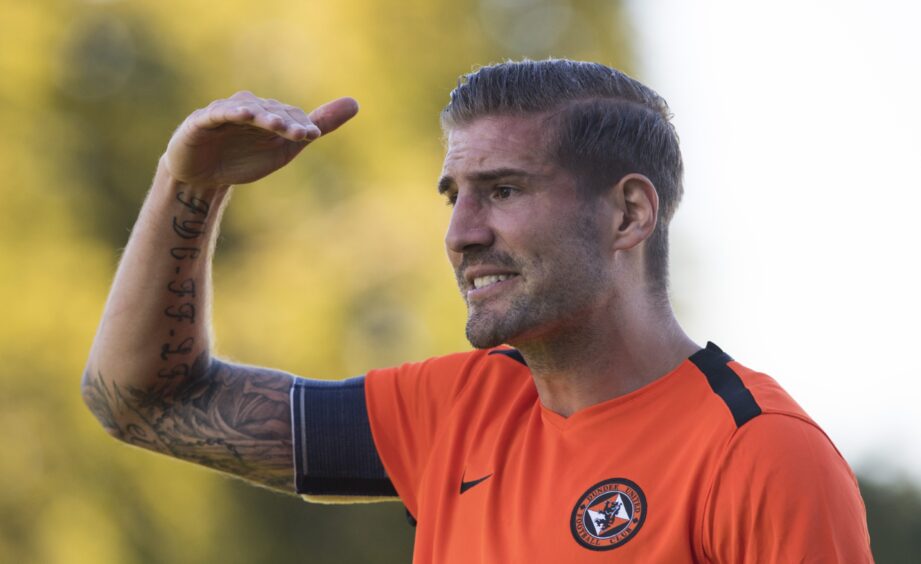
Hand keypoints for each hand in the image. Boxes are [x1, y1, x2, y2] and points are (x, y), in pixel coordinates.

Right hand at [163, 91, 358, 186]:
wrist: (202, 177)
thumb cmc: (244, 159)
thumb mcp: (286, 147)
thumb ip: (317, 125)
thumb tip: (356, 102)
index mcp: (269, 114)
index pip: (290, 116)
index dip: (301, 126)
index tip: (314, 136)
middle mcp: (248, 108)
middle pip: (271, 112)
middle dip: (286, 123)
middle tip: (302, 134)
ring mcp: (225, 112)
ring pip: (248, 110)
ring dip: (263, 116)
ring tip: (277, 125)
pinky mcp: (202, 120)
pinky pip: (218, 114)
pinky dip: (229, 112)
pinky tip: (242, 114)